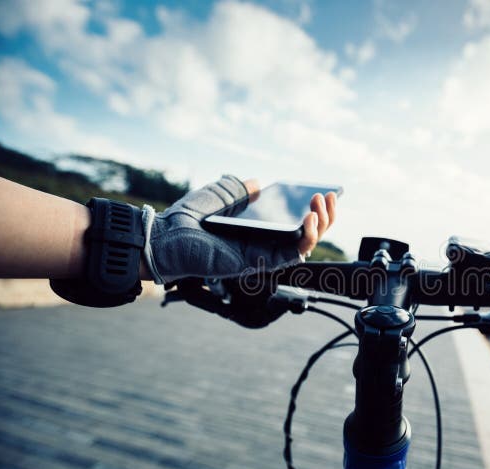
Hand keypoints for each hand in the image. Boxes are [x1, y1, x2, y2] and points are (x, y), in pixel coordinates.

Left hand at [142, 175, 336, 283]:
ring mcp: (261, 255)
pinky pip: (288, 255)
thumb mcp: (217, 194)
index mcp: (257, 229)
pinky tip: (307, 220)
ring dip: (320, 226)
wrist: (163, 236)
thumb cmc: (185, 219)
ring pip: (303, 246)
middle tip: (326, 196)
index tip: (322, 193)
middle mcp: (263, 244)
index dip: (312, 210)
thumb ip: (237, 188)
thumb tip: (258, 184)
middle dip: (324, 216)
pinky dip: (304, 239)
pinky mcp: (256, 263)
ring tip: (320, 205)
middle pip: (304, 235)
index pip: (292, 222)